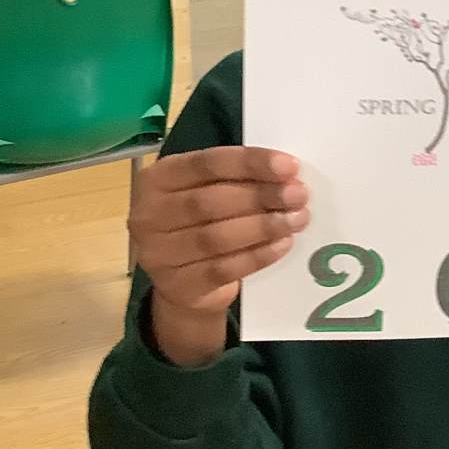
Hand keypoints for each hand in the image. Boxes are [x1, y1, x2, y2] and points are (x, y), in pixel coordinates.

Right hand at [130, 146, 308, 365]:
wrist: (183, 283)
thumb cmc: (200, 223)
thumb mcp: (205, 192)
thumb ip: (235, 179)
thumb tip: (286, 173)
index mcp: (156, 179)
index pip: (206, 164)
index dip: (250, 163)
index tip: (290, 166)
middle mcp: (149, 214)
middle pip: (211, 201)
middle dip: (261, 196)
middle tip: (299, 195)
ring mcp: (159, 254)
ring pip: (217, 237)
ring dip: (264, 226)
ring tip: (297, 219)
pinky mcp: (179, 286)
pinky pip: (224, 269)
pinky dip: (258, 255)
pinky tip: (282, 245)